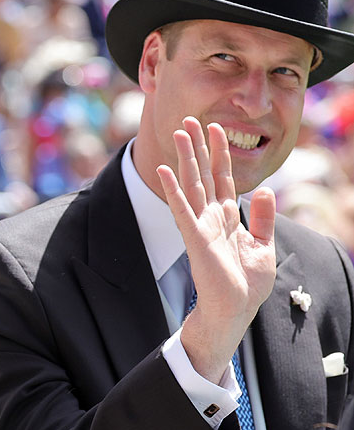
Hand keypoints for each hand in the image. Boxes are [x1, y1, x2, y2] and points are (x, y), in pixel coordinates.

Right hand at [156, 117, 275, 382]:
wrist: (236, 309)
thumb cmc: (247, 283)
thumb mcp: (264, 246)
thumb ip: (263, 217)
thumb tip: (264, 188)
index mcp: (228, 217)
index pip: (222, 178)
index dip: (220, 153)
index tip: (216, 128)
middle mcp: (211, 216)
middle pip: (203, 174)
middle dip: (198, 147)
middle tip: (190, 120)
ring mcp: (201, 225)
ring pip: (192, 184)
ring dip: (185, 158)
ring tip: (180, 133)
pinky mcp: (195, 237)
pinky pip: (182, 208)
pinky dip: (174, 189)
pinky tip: (165, 170)